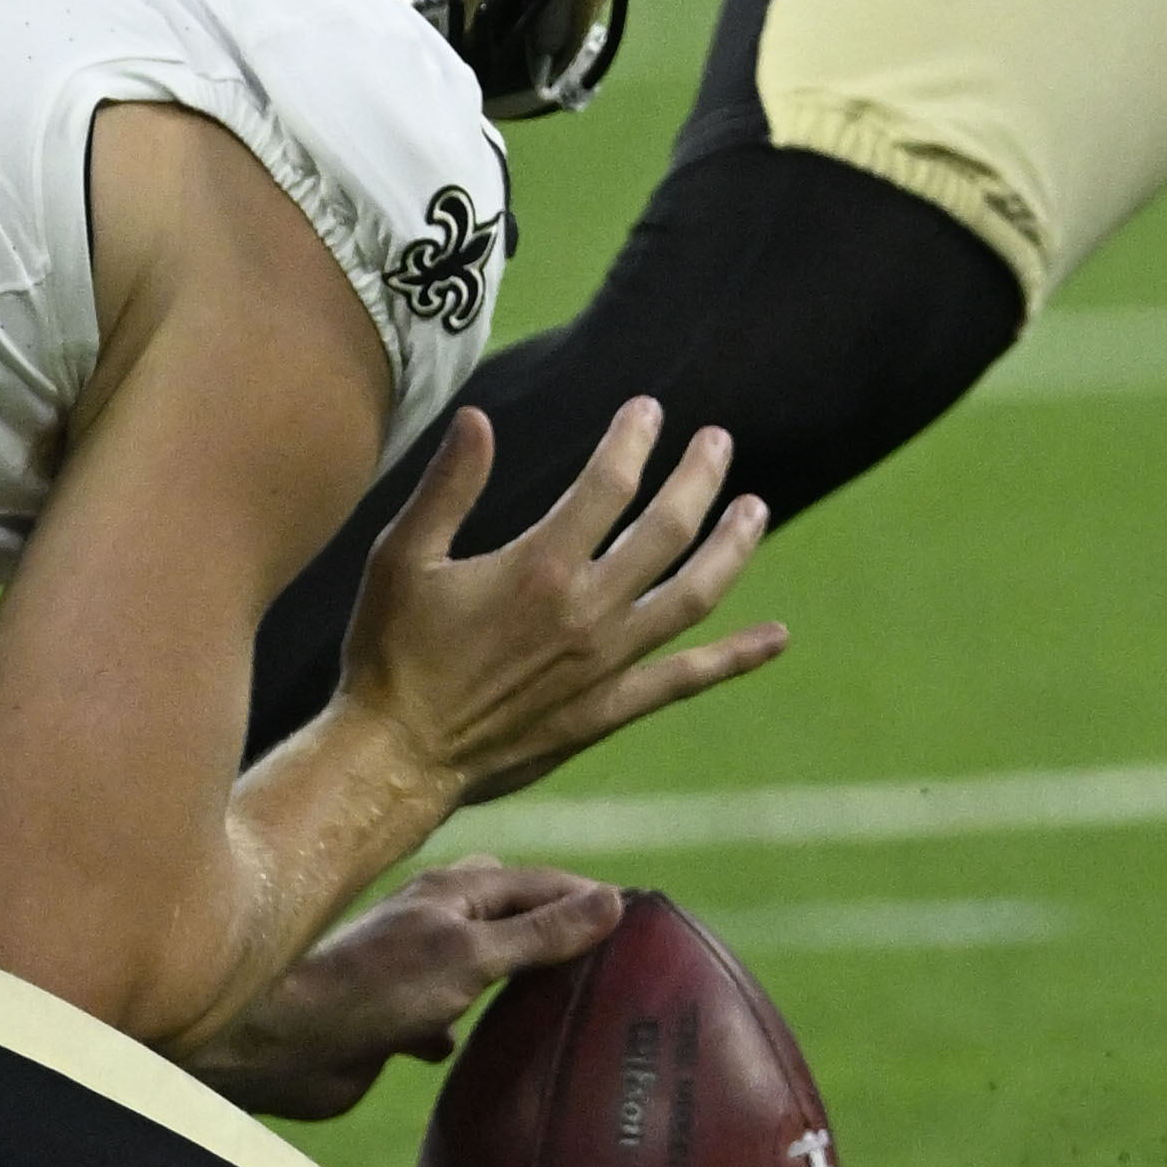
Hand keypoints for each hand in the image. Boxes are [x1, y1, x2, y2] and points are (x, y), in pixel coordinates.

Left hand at [178, 861, 620, 1119]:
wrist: (282, 1045)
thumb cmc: (372, 989)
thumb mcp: (471, 957)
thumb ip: (540, 934)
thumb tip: (614, 900)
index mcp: (454, 889)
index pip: (542, 882)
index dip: (589, 897)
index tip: (642, 919)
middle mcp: (435, 920)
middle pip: (511, 916)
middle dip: (555, 933)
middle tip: (610, 963)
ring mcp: (413, 968)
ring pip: (481, 966)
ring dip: (515, 982)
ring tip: (564, 1007)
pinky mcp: (394, 1018)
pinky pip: (446, 1016)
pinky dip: (468, 1029)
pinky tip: (480, 1053)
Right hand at [344, 396, 776, 805]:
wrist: (399, 756)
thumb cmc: (390, 652)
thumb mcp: (401, 557)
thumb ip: (447, 486)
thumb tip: (478, 417)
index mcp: (539, 566)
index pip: (609, 483)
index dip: (634, 439)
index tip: (649, 410)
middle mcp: (586, 612)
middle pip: (667, 530)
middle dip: (698, 478)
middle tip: (718, 441)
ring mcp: (605, 665)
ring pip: (692, 596)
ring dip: (731, 548)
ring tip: (755, 508)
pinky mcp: (608, 709)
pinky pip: (685, 679)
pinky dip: (735, 657)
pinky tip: (775, 638)